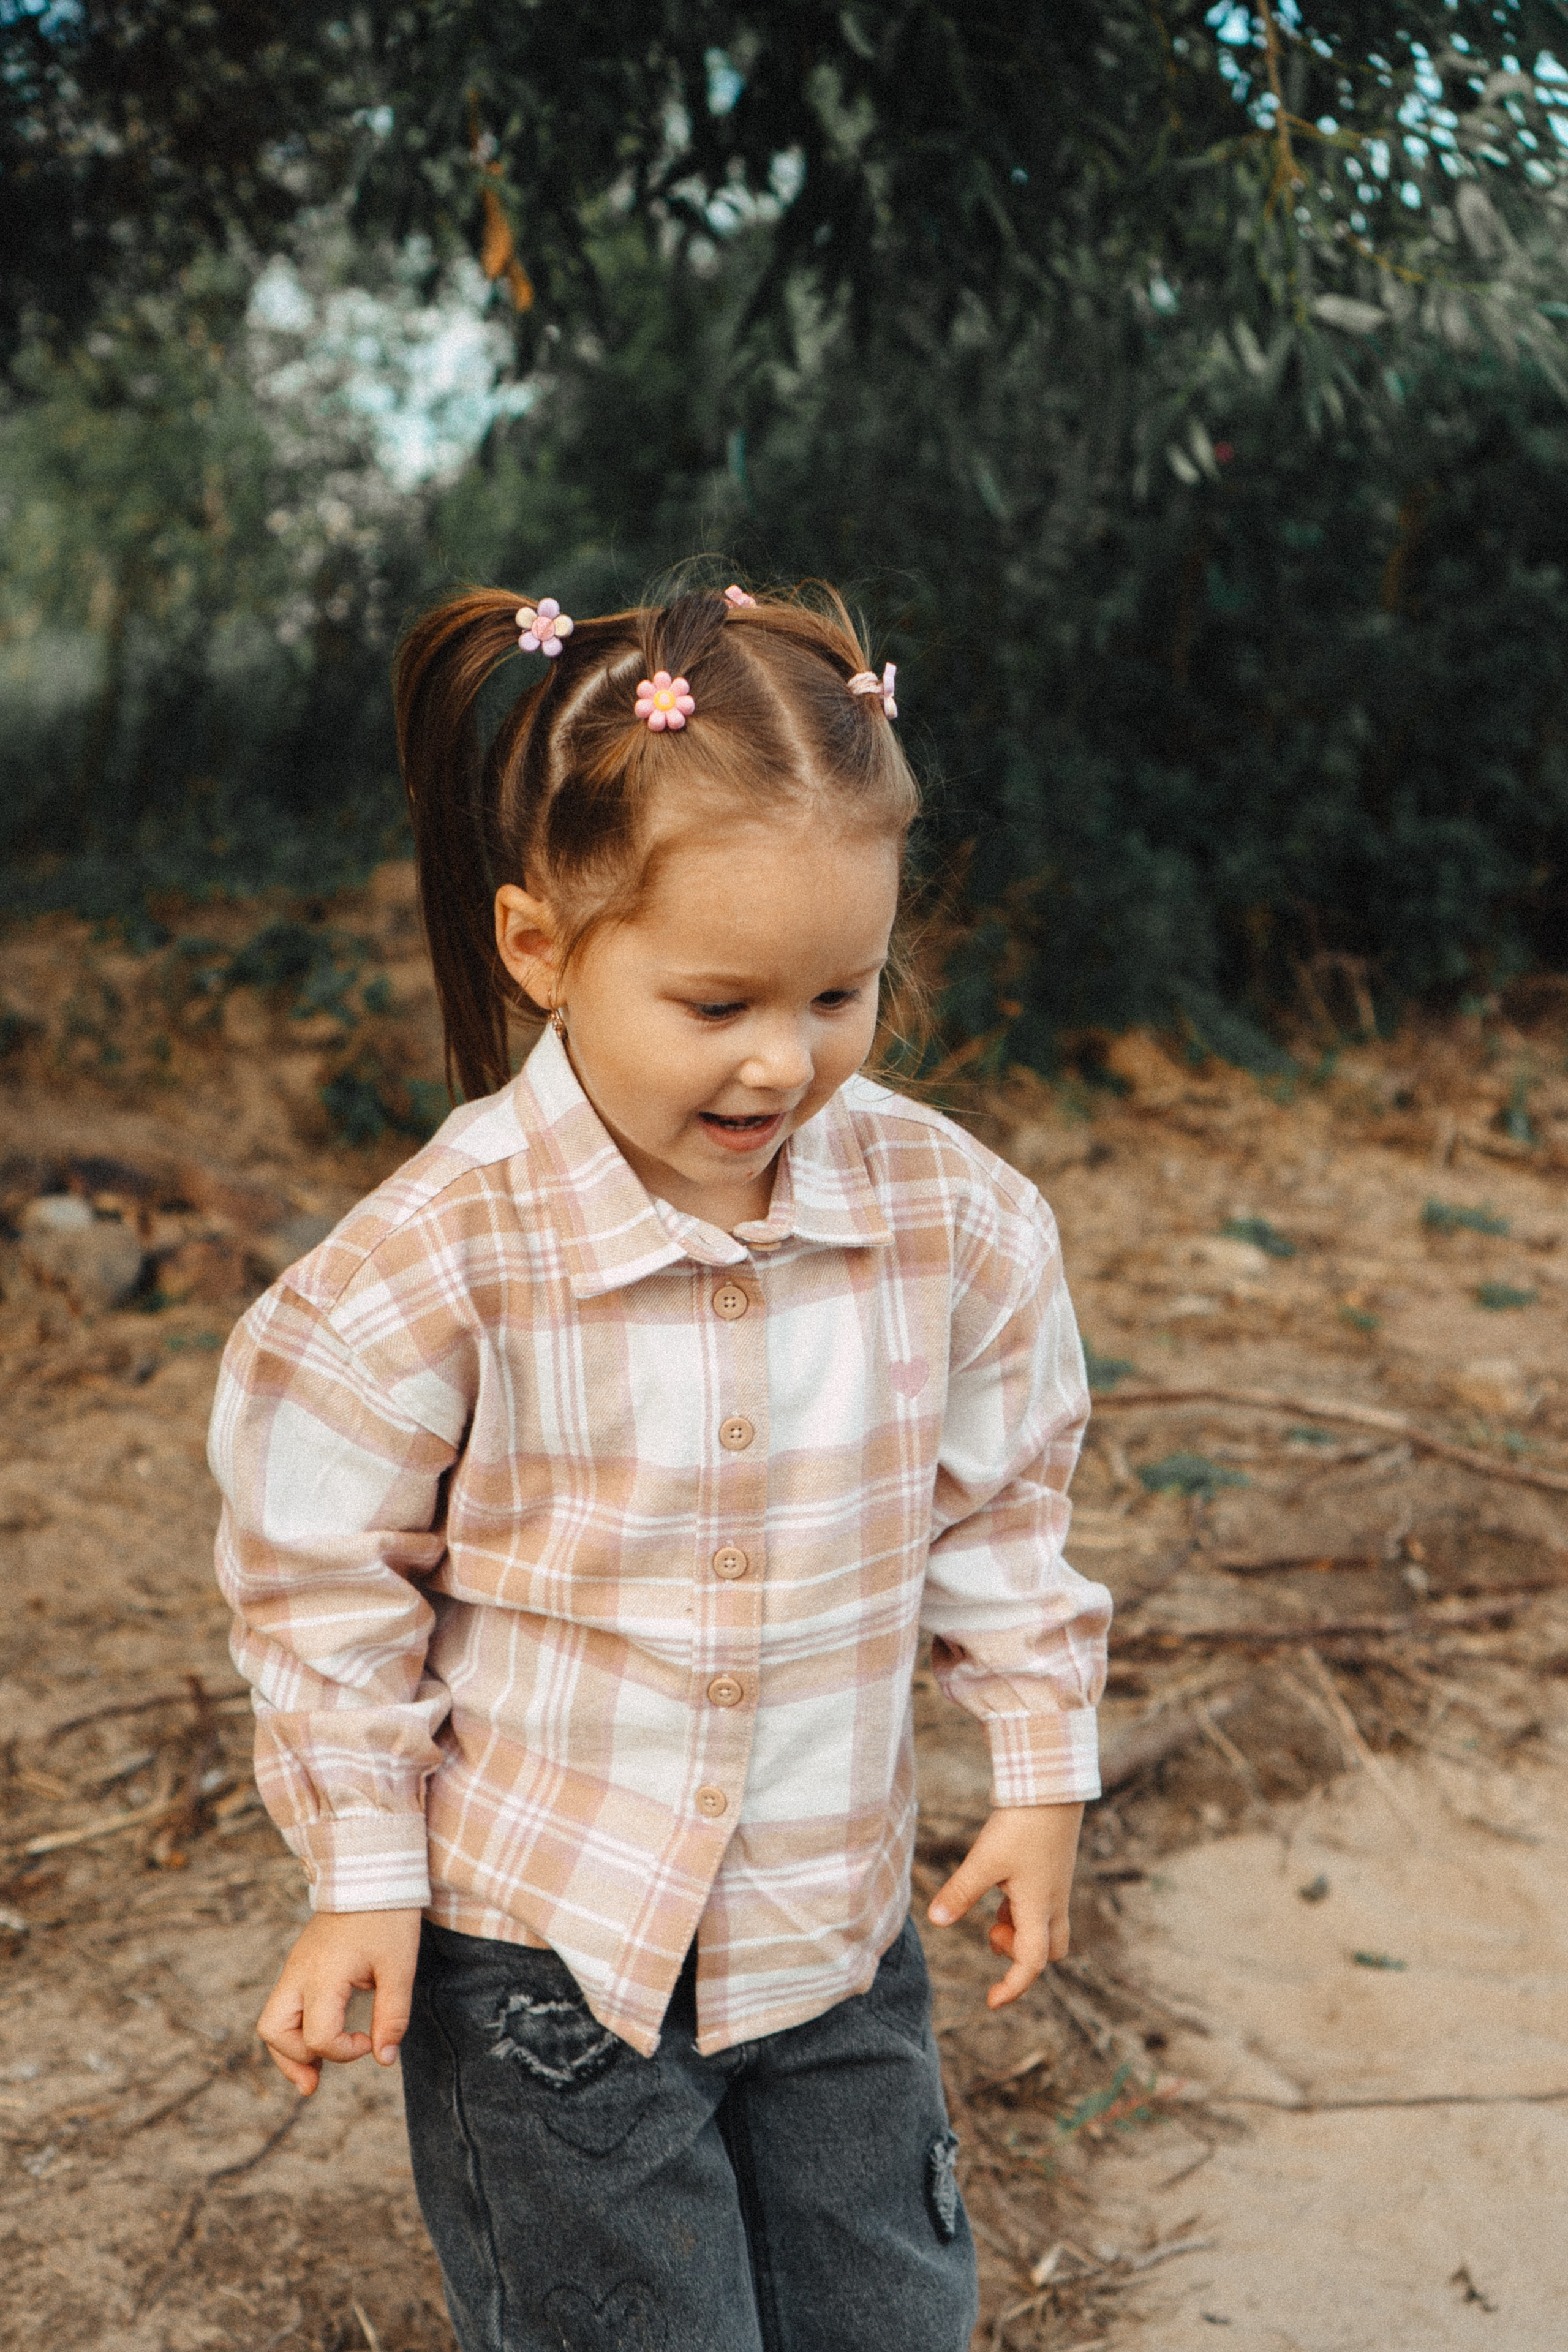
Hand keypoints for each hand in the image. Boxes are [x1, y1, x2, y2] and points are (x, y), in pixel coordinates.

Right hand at [256, 1908, 422, 2094]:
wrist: (372, 1872)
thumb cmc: (388, 1917)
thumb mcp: (400, 1967)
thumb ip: (392, 2015)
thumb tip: (384, 2060)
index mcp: (323, 1974)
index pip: (318, 2035)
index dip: (345, 2051)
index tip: (372, 2039)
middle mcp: (299, 1972)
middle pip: (274, 2031)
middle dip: (295, 2060)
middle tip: (319, 2078)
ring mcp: (295, 1967)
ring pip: (271, 2022)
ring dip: (289, 2050)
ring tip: (312, 2074)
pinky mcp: (299, 1963)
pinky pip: (283, 2006)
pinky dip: (294, 2030)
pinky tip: (317, 2042)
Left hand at [926, 1802, 1083, 2008]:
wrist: (1051, 1788)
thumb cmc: (1021, 1825)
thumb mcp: (985, 1860)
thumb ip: (961, 1891)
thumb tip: (936, 1921)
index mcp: (1039, 1908)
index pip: (1031, 1964)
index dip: (1012, 1987)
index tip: (991, 2001)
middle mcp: (1053, 1903)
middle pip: (1049, 1952)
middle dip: (1021, 1957)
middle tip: (991, 1934)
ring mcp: (1055, 1887)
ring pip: (1044, 1928)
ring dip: (1018, 1930)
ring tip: (992, 1911)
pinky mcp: (1052, 1871)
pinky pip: (1039, 1906)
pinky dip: (1019, 1910)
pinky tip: (999, 1889)